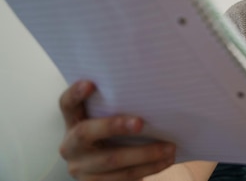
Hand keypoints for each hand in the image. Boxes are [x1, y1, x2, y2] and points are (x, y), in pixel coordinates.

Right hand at [59, 80, 176, 180]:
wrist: (111, 168)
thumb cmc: (117, 133)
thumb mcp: (111, 118)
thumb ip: (120, 107)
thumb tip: (154, 93)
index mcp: (73, 121)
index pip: (67, 104)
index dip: (75, 94)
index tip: (91, 83)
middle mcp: (70, 145)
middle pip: (86, 133)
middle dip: (114, 126)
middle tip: (140, 123)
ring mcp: (80, 167)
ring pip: (111, 160)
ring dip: (145, 154)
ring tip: (170, 147)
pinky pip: (123, 177)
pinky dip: (149, 167)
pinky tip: (166, 160)